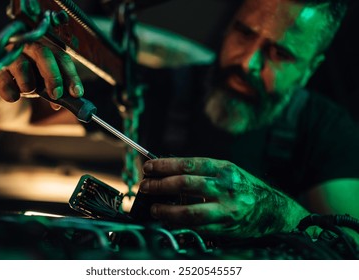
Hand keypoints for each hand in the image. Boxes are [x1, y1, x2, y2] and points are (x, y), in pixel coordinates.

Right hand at [0, 41, 83, 102]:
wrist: (2, 101)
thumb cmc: (28, 89)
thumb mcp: (47, 92)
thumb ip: (62, 95)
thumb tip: (76, 103)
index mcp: (43, 51)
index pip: (61, 57)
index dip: (71, 75)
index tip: (77, 93)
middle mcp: (25, 48)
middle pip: (42, 53)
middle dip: (53, 76)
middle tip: (57, 95)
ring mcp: (5, 56)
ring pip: (21, 64)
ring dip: (29, 84)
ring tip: (28, 92)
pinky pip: (1, 78)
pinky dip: (10, 92)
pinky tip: (13, 97)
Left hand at [139, 157, 300, 237]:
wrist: (271, 209)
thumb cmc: (244, 187)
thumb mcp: (227, 171)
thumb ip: (201, 171)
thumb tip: (169, 171)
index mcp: (224, 169)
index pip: (189, 164)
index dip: (165, 165)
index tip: (149, 167)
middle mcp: (225, 187)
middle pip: (185, 184)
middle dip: (160, 185)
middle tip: (146, 186)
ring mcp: (225, 209)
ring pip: (189, 211)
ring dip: (166, 210)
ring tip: (154, 208)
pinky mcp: (224, 227)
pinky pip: (196, 227)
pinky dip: (178, 224)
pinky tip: (168, 220)